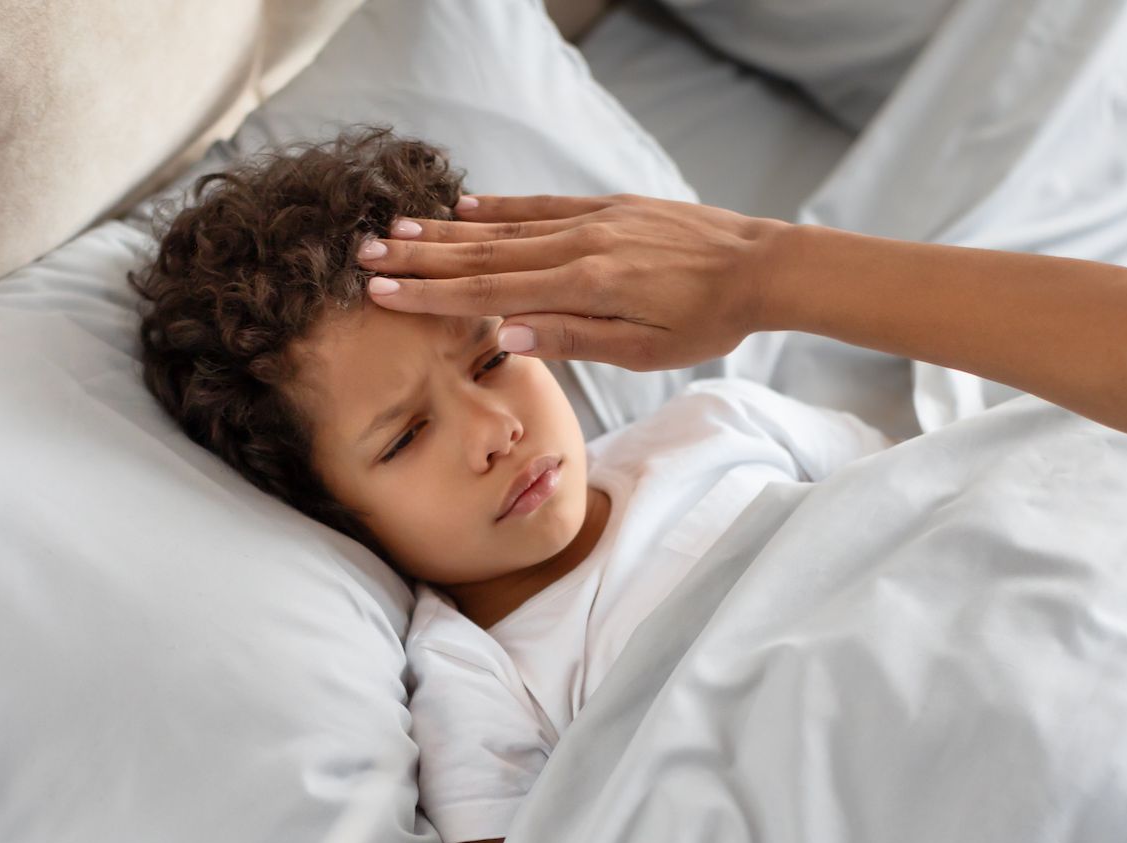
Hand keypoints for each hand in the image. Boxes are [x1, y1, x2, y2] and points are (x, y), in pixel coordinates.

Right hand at [358, 193, 786, 370]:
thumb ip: (573, 338)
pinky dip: (500, 208)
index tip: (384, 294)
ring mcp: (593, 221)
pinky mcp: (608, 208)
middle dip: (421, 260)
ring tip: (397, 231)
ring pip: (505, 227)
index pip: (491, 294)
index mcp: (585, 287)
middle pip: (484, 256)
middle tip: (365, 258)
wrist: (761, 266)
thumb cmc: (707, 322)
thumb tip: (504, 334)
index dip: (432, 296)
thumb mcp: (645, 352)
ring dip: (447, 232)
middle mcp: (580, 245)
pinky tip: (466, 209)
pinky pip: (542, 207)